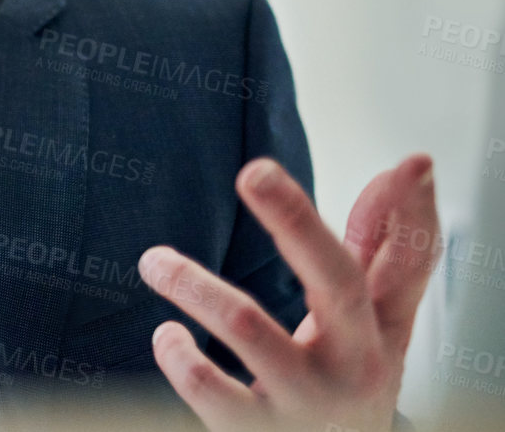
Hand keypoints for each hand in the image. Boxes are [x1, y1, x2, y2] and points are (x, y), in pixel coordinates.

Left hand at [139, 153, 437, 431]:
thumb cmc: (345, 383)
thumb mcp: (372, 324)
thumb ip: (382, 248)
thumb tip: (413, 166)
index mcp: (379, 332)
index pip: (406, 268)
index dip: (410, 218)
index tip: (413, 163)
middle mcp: (353, 366)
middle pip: (338, 282)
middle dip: (297, 221)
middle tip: (254, 171)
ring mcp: (307, 403)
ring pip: (251, 329)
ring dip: (195, 285)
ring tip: (154, 260)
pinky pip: (212, 392)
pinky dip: (179, 357)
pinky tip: (167, 334)